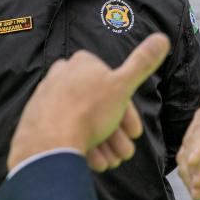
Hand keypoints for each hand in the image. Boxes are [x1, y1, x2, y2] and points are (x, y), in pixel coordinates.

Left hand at [8, 34, 170, 171]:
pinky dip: (83, 146)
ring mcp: (47, 98)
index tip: (135, 134)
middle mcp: (61, 75)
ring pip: (84, 122)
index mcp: (82, 62)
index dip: (128, 114)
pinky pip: (66, 131)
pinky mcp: (36, 119)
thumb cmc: (87, 113)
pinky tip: (93, 161)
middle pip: (100, 108)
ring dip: (102, 145)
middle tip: (123, 153)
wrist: (48, 144)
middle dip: (115, 135)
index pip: (114, 86)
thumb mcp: (123, 86)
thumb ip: (143, 63)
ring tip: (109, 162)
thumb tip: (163, 37)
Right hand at [176, 98, 199, 199]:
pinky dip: (192, 184)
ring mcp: (199, 139)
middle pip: (190, 143)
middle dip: (192, 166)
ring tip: (199, 195)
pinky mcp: (199, 156)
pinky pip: (189, 170)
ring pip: (185, 158)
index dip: (197, 144)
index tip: (193, 161)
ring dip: (189, 177)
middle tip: (198, 184)